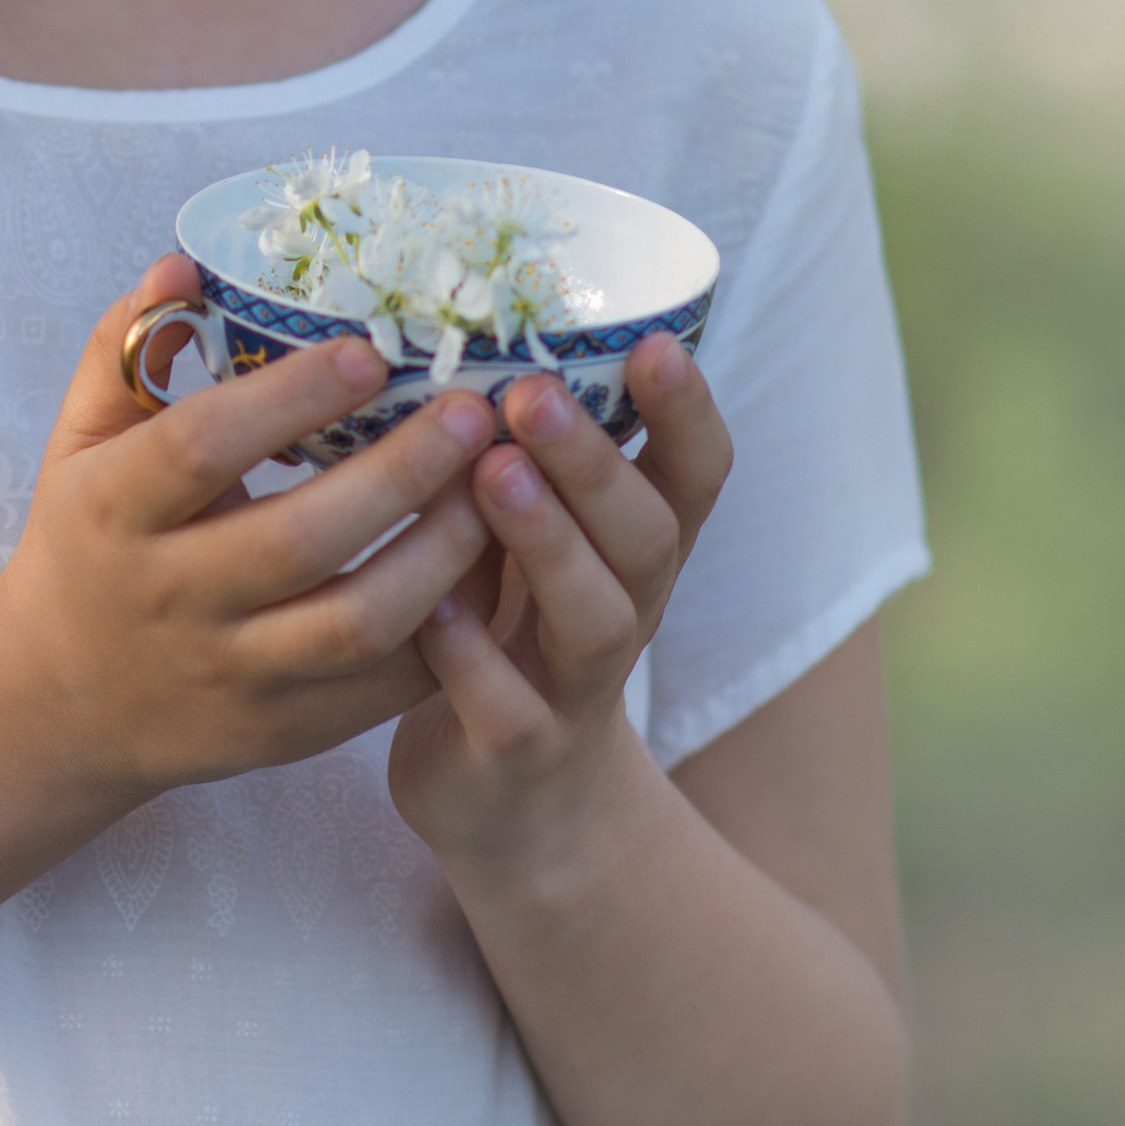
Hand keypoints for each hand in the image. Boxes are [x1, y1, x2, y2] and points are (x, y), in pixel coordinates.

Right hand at [0, 254, 504, 808]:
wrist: (62, 702)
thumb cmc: (86, 539)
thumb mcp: (79, 440)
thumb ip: (126, 347)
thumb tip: (185, 265)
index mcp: (113, 510)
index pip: (203, 447)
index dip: (290, 397)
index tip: (371, 351)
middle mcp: (171, 598)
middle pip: (299, 539)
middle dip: (400, 473)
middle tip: (473, 411)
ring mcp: (231, 673)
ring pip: (357, 624)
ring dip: (443, 555)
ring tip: (501, 486)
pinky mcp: (283, 731)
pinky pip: (383, 688)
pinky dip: (450, 630)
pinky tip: (489, 565)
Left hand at [384, 334, 733, 881]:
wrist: (515, 809)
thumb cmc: (512, 633)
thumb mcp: (534, 540)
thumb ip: (520, 453)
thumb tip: (461, 316)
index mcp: (635, 549)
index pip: (694, 475)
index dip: (685, 413)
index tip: (655, 343)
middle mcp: (627, 612)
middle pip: (645, 536)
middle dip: (594, 462)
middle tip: (533, 393)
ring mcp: (577, 691)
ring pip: (596, 619)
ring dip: (548, 542)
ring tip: (490, 474)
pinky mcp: (516, 754)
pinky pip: (508, 708)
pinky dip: (471, 658)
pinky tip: (430, 606)